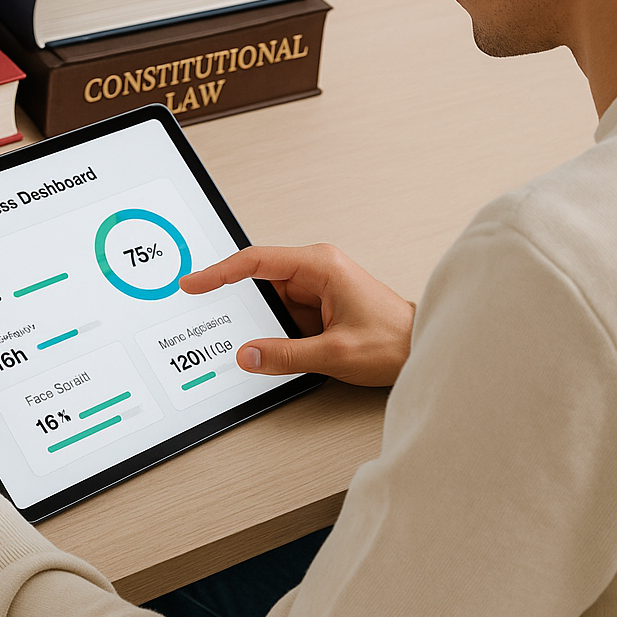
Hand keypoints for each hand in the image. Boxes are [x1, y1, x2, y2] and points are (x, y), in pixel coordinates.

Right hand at [180, 244, 414, 386]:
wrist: (421, 349)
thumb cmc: (393, 341)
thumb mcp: (335, 354)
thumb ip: (286, 355)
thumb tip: (247, 355)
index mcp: (320, 265)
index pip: (257, 261)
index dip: (220, 272)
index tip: (194, 281)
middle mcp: (316, 270)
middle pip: (258, 278)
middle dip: (232, 297)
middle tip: (201, 310)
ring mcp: (316, 288)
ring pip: (268, 299)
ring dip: (253, 318)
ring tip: (231, 334)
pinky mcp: (317, 306)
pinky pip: (281, 313)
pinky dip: (267, 327)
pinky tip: (257, 343)